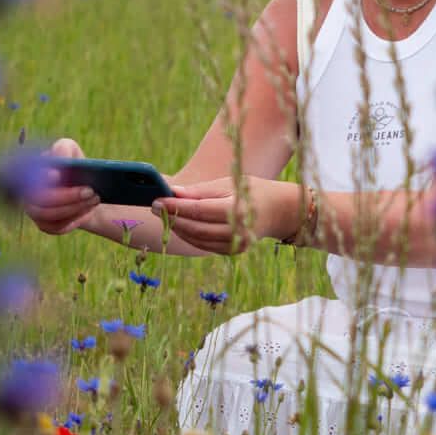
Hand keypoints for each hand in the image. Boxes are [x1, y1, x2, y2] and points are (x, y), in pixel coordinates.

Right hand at [25, 138, 98, 235]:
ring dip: (74, 207)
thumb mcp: (72, 152)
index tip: (57, 175)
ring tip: (95, 199)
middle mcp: (26, 191)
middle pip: (40, 198)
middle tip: (91, 191)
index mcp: (30, 170)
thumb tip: (58, 166)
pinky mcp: (44, 224)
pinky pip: (56, 227)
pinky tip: (88, 211)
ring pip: (48, 214)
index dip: (39, 176)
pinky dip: (75, 219)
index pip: (25, 174)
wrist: (85, 192)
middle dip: (68, 195)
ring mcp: (33, 209)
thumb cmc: (76, 167)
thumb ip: (63, 149)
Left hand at [155, 176, 299, 254]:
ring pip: (198, 240)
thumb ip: (200, 190)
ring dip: (178, 228)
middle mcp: (237, 231)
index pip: (198, 210)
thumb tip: (172, 192)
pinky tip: (180, 226)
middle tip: (155, 208)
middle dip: (172, 218)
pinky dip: (190, 236)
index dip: (174, 206)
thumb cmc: (252, 191)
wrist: (280, 210)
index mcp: (237, 210)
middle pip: (195, 227)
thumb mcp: (229, 183)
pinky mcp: (234, 251)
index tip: (156, 200)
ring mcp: (236, 244)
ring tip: (165, 216)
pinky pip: (205, 246)